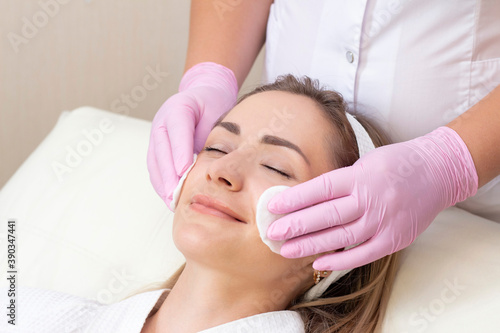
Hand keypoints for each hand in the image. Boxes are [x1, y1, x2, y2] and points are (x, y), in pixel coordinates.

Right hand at [147, 62, 237, 206]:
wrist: (204, 95)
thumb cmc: (214, 106)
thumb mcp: (218, 116)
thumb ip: (213, 138)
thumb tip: (215, 168)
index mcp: (179, 108)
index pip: (177, 132)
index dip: (180, 153)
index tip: (184, 172)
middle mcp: (162, 120)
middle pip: (161, 150)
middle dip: (168, 175)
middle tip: (177, 195)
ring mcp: (156, 133)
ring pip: (154, 162)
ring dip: (162, 184)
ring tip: (172, 202)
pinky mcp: (155, 147)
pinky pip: (155, 167)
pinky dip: (161, 183)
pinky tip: (170, 198)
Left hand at [266, 127, 477, 269]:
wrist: (439, 171)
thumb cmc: (396, 164)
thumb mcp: (365, 163)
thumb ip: (340, 182)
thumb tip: (307, 199)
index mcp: (360, 176)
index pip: (321, 189)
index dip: (295, 199)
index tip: (273, 207)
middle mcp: (370, 198)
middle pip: (327, 215)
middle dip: (296, 225)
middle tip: (272, 233)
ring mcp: (383, 221)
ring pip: (341, 237)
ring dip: (311, 245)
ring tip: (287, 250)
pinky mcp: (394, 239)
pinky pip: (362, 254)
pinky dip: (340, 261)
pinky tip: (318, 264)